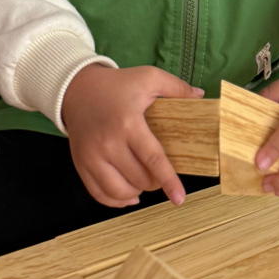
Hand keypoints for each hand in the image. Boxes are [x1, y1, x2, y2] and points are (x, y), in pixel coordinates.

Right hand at [61, 64, 203, 208]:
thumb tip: (200, 96)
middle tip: (159, 171)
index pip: (153, 158)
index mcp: (128, 123)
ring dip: (137, 191)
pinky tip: (128, 195)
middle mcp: (108, 143)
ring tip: (145, 181)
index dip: (168, 180)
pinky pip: (99, 194)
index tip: (180, 197)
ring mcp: (91, 156)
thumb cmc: (116, 84)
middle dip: (155, 181)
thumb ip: (175, 87)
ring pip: (120, 191)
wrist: (77, 88)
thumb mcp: (148, 77)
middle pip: (139, 178)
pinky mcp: (81, 164)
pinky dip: (116, 201)